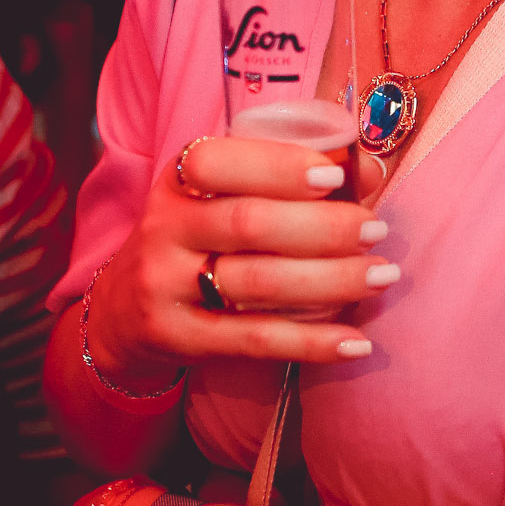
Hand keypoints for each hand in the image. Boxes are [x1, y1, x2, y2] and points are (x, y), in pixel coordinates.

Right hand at [86, 133, 399, 389]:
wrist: (123, 312)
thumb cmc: (196, 240)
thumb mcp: (220, 200)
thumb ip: (286, 180)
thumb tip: (368, 170)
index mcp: (176, 181)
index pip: (217, 163)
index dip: (278, 167)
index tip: (335, 177)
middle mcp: (164, 228)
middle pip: (249, 224)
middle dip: (324, 227)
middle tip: (376, 231)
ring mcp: (165, 285)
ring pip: (258, 282)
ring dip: (332, 280)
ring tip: (381, 276)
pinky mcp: (178, 337)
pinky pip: (254, 340)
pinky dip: (311, 342)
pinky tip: (356, 342)